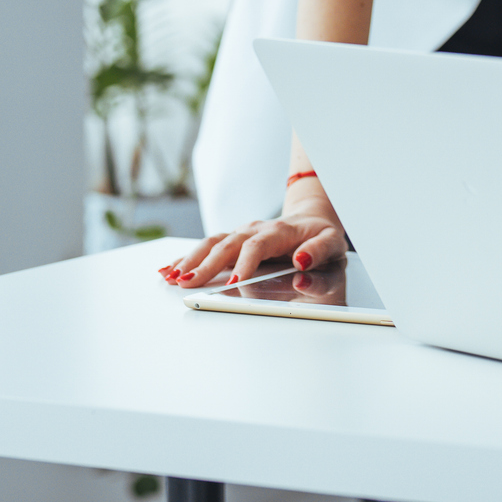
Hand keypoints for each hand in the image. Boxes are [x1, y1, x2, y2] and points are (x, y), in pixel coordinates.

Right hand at [161, 178, 347, 288]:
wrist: (312, 218)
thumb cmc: (321, 235)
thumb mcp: (332, 243)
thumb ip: (318, 252)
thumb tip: (301, 263)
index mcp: (279, 231)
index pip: (257, 245)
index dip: (245, 262)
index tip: (234, 282)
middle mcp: (255, 229)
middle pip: (227, 244)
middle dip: (206, 264)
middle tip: (188, 283)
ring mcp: (242, 232)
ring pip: (211, 243)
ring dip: (190, 260)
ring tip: (171, 277)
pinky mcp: (233, 239)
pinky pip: (208, 246)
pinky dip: (188, 257)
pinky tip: (169, 269)